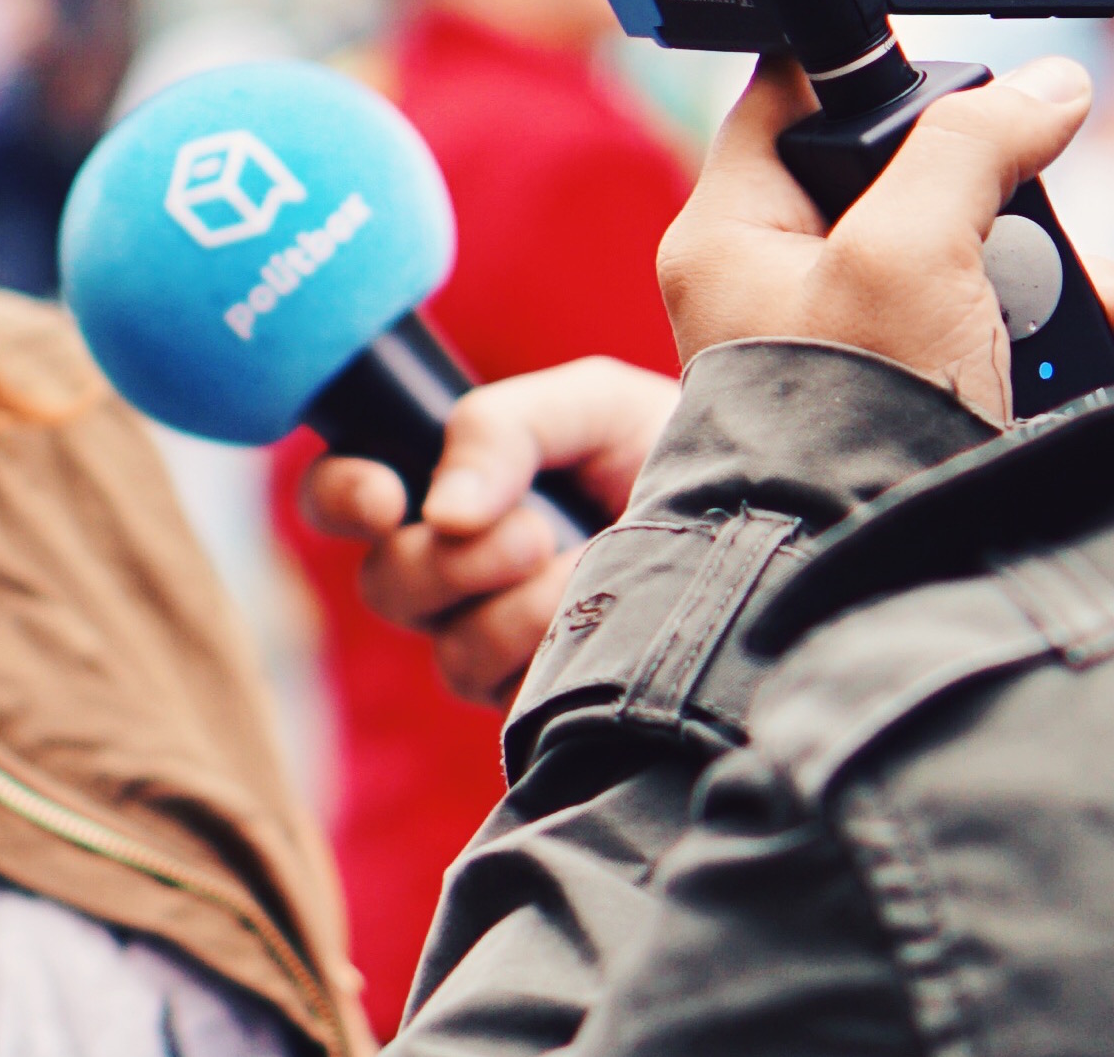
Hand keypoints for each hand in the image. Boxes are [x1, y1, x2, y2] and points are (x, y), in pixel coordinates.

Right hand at [296, 357, 678, 705]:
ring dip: (526, 610)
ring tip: (596, 572)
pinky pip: (514, 703)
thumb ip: (501, 428)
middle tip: (535, 534)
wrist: (771, 529)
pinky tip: (610, 626)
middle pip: (384, 585)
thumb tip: (436, 509)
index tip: (390, 498)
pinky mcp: (540, 709)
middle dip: (453, 561)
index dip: (342, 497)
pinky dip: (561, 658)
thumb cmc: (672, 449)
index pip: (342, 496)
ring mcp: (495, 648)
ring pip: (451, 652)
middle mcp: (456, 575)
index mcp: (451, 487)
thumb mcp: (592, 405)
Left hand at [655, 57, 1113, 421]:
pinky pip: (998, 328)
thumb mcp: (908, 254)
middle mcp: (781, 281)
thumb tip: (1046, 88)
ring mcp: (854, 341)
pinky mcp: (917, 391)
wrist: (878, 582)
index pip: (789, 92)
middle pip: (907, 176)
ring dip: (1057, 277)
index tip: (950, 53)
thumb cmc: (847, 428)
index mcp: (733, 233)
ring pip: (971, 255)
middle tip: (1056, 232)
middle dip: (1010, 200)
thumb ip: (970, 147)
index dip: (869, 62)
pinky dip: (1063, 336)